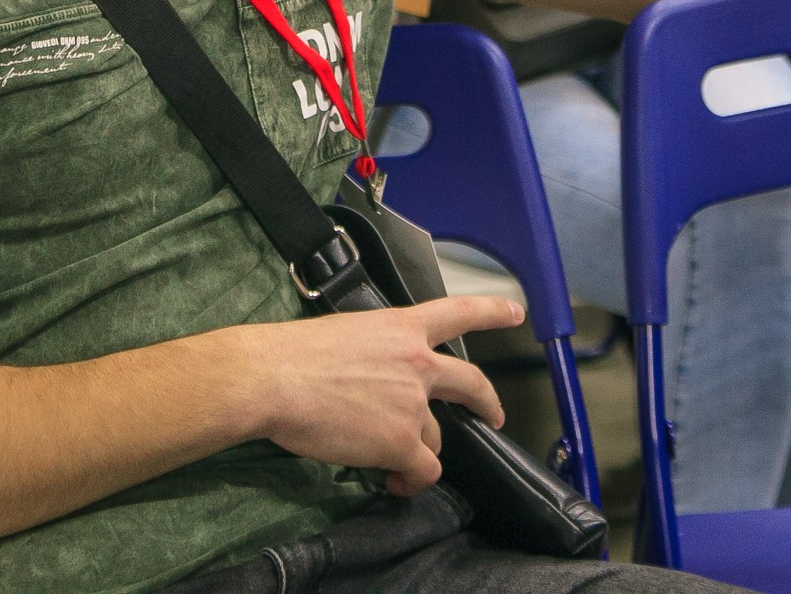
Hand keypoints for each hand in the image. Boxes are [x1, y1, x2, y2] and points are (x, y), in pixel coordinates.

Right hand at [247, 296, 521, 494]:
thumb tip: (374, 385)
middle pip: (470, 383)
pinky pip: (424, 470)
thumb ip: (375, 355)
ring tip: (389, 462)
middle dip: (487, 402)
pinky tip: (394, 481)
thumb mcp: (346, 335)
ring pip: (434, 438)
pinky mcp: (401, 441)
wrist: (274, 379)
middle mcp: (418, 362)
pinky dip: (411, 480)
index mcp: (401, 327)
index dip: (491, 311)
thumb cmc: (293, 353)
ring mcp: (414, 404)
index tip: (516, 310)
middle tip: (493, 416)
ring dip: (417, 451)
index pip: (458, 312)